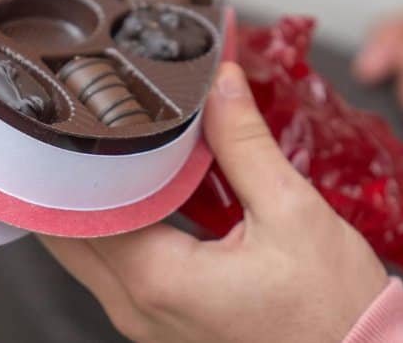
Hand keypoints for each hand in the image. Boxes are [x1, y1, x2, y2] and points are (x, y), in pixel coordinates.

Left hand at [40, 63, 387, 342]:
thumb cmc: (333, 309)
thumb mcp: (293, 211)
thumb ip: (244, 143)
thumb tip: (218, 83)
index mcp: (158, 278)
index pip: (83, 206)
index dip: (81, 153)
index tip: (90, 107)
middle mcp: (136, 307)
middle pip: (69, 231)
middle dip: (73, 175)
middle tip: (92, 119)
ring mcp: (144, 322)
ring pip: (86, 251)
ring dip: (94, 201)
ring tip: (116, 145)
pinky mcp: (160, 323)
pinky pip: (115, 268)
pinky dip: (117, 227)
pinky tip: (142, 190)